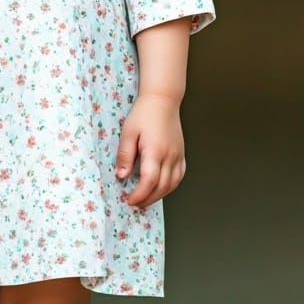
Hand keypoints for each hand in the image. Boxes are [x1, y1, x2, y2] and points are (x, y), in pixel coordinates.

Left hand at [115, 93, 186, 209]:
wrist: (162, 100)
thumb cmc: (143, 114)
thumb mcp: (128, 132)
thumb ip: (125, 155)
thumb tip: (122, 176)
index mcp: (155, 151)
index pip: (149, 181)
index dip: (139, 195)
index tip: (129, 200)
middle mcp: (170, 155)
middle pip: (162, 187)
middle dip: (147, 199)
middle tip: (134, 203)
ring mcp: (178, 155)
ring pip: (172, 184)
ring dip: (159, 196)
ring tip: (145, 199)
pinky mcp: (181, 154)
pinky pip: (179, 176)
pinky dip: (171, 186)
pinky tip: (161, 188)